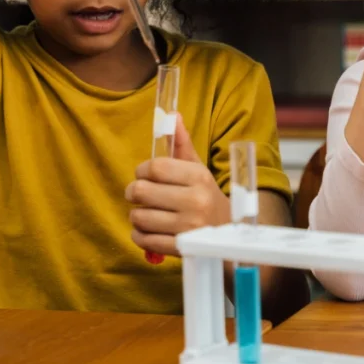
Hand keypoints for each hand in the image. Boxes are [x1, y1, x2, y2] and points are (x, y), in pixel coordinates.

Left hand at [126, 115, 230, 256]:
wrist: (229, 235)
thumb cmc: (206, 197)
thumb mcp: (198, 169)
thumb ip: (181, 143)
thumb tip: (171, 114)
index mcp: (199, 177)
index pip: (154, 167)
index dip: (141, 171)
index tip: (144, 175)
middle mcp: (195, 201)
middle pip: (141, 191)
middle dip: (134, 193)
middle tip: (139, 195)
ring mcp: (188, 228)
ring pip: (138, 216)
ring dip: (137, 215)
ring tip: (147, 214)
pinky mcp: (180, 249)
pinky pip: (143, 240)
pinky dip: (139, 235)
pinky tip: (148, 231)